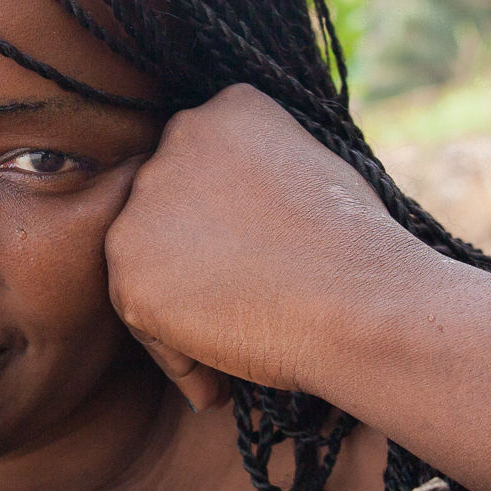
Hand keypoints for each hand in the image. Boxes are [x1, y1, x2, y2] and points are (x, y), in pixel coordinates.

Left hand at [105, 83, 414, 407]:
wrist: (359, 303)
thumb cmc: (362, 251)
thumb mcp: (319, 171)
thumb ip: (266, 171)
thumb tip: (251, 201)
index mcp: (229, 108)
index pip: (202, 166)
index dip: (222, 222)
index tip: (253, 263)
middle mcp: (176, 139)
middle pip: (165, 210)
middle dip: (195, 260)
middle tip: (240, 307)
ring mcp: (145, 202)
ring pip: (145, 262)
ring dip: (180, 308)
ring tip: (234, 350)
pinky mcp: (129, 266)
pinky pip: (139, 318)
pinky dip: (175, 354)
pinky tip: (217, 381)